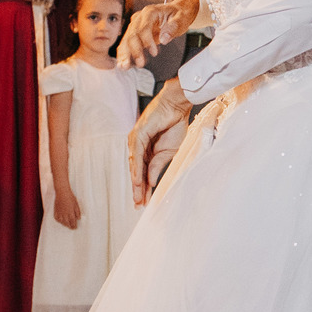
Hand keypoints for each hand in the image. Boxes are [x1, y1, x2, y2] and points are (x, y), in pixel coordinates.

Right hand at [53, 186, 80, 229]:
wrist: (62, 192)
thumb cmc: (71, 198)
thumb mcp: (76, 204)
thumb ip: (77, 212)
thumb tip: (78, 218)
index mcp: (70, 213)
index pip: (72, 222)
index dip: (74, 226)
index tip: (75, 228)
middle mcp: (64, 214)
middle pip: (67, 223)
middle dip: (70, 226)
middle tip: (72, 228)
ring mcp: (59, 213)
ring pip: (61, 221)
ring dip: (64, 224)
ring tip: (67, 225)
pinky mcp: (55, 210)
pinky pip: (56, 218)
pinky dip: (58, 220)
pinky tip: (60, 221)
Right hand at [120, 0, 199, 63]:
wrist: (176, 11)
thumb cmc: (179, 15)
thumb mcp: (181, 19)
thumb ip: (173, 28)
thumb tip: (163, 39)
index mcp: (150, 12)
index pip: (144, 28)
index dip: (147, 41)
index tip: (154, 53)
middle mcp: (139, 18)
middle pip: (132, 34)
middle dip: (135, 50)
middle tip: (140, 64)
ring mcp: (136, 25)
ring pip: (126, 40)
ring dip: (125, 54)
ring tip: (124, 67)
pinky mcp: (135, 33)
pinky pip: (127, 43)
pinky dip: (124, 54)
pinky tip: (123, 64)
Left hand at [129, 81, 191, 205]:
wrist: (177, 107)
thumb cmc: (175, 125)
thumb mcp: (169, 152)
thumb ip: (157, 165)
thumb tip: (151, 181)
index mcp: (146, 151)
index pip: (142, 172)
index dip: (143, 188)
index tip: (144, 202)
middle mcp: (138, 147)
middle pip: (136, 172)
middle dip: (138, 189)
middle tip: (138, 205)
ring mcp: (136, 141)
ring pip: (135, 166)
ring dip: (136, 183)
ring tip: (138, 198)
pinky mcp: (138, 135)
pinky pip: (137, 155)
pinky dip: (137, 169)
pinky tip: (138, 181)